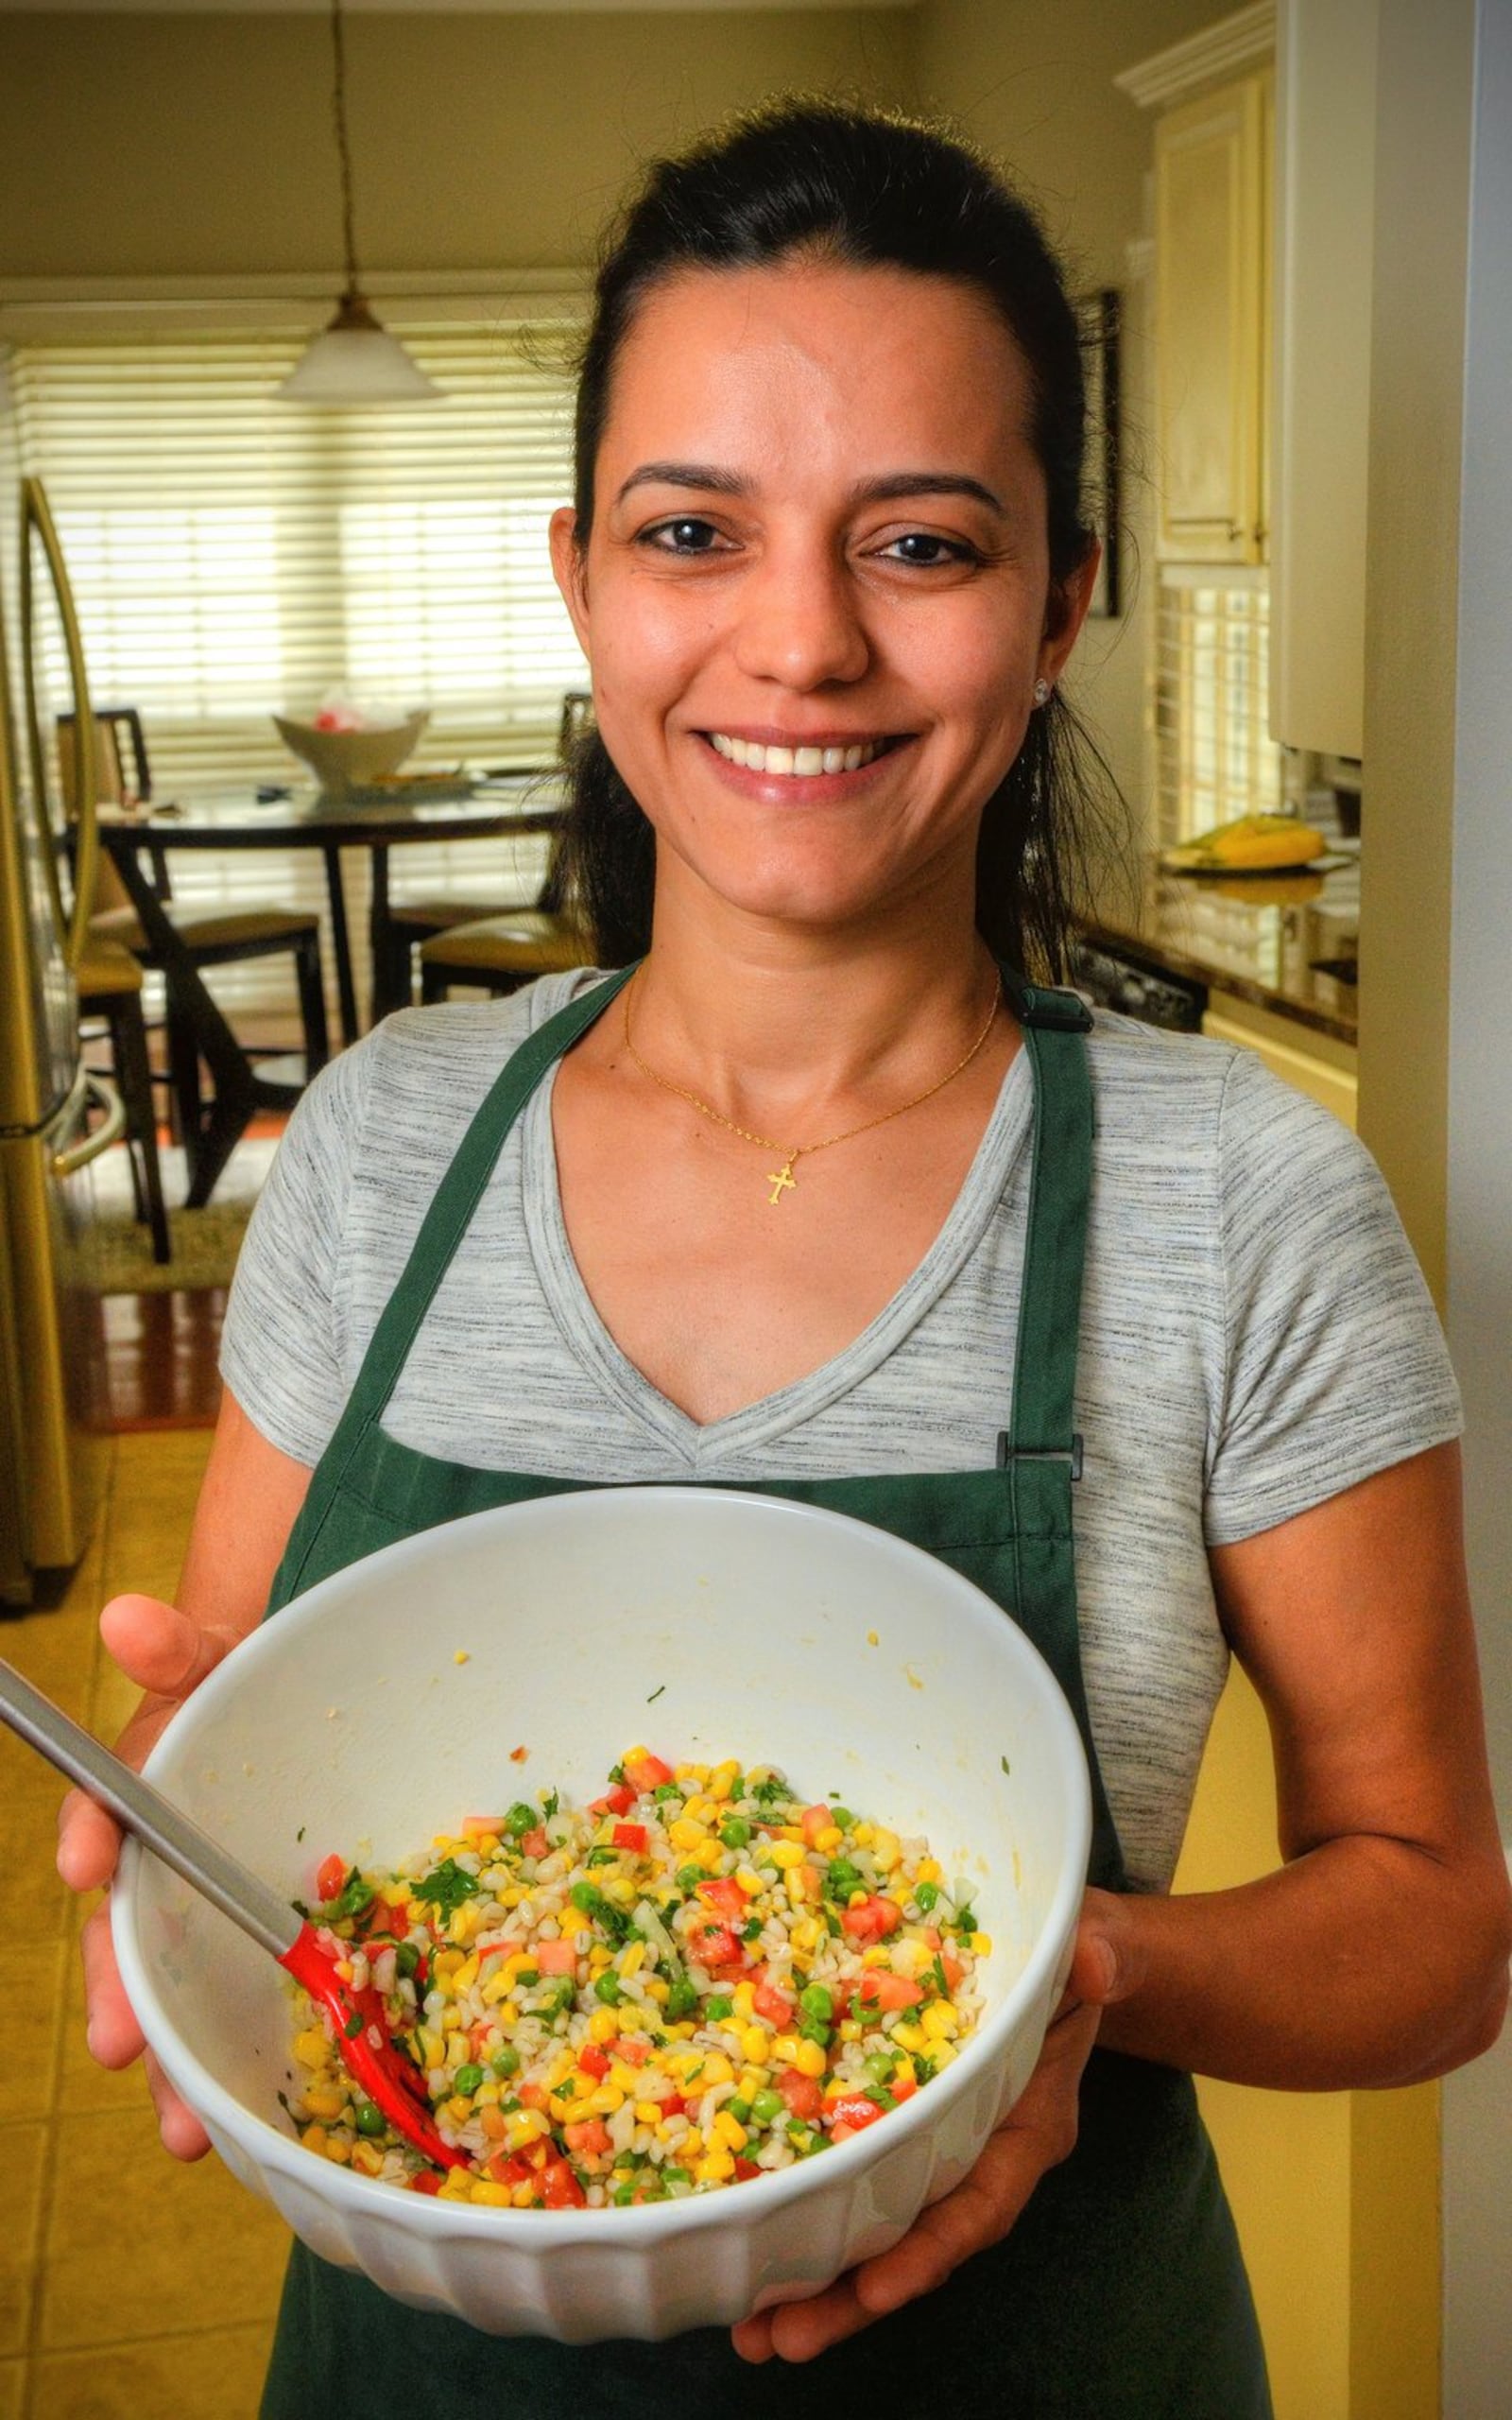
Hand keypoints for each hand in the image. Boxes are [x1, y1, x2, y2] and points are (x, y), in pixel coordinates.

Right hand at [55, 1593, 237, 2158]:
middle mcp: (166, 1869)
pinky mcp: (269, 1947)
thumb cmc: (239, 1689)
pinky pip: (256, 2007)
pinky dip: (250, 2062)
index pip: (104, 1820)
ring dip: (178, 2061)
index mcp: (146, 1799)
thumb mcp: (213, 1658)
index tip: (80, 1861)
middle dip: (123, 1995)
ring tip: (186, 2130)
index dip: (91, 1837)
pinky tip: (256, 2123)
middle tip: (120, 2046)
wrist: (289, 1708)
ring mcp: (214, 1915)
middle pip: (133, 1937)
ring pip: (186, 1993)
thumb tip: (126, 1616)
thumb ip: (173, 1645)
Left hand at [731, 1888, 1142, 2364]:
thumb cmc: (1079, 1955)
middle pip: (917, 2246)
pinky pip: (854, 2185)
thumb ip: (1100, 1959)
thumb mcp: (1097, 1946)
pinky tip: (748, 2255)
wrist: (1063, 1955)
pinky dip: (805, 2220)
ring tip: (749, 2333)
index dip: (931, 2247)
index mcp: (1029, 2124)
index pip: (983, 2203)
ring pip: (878, 2232)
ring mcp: (936, 2150)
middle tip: (780, 2338)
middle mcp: (981, 2156)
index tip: (877, 2289)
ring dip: (817, 2285)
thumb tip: (1094, 1965)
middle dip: (852, 2299)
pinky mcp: (897, 2128)